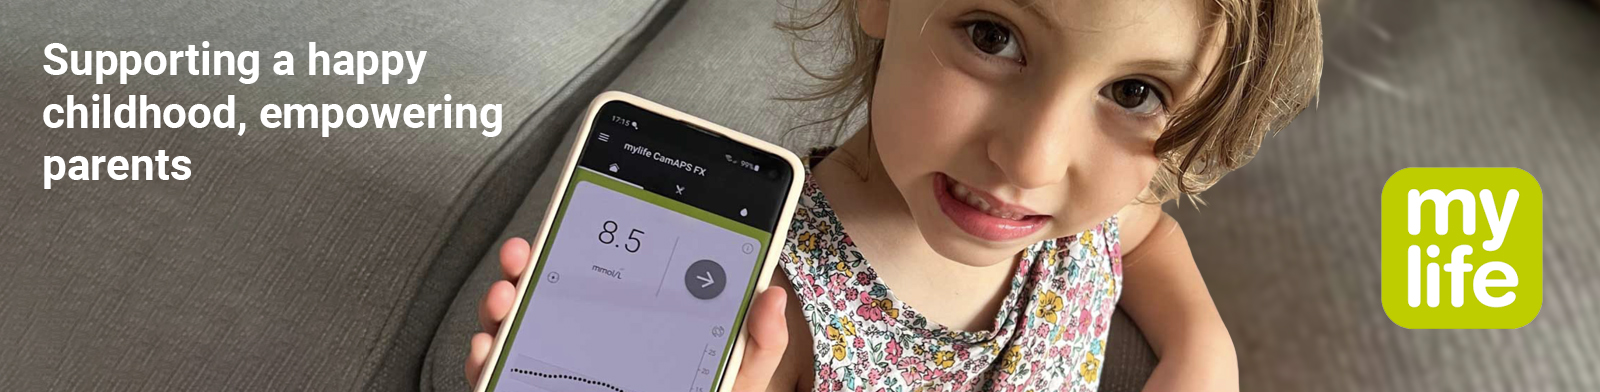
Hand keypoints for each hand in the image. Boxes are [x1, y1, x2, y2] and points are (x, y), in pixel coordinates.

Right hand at [466, 237, 790, 391]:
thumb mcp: (733, 381)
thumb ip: (754, 344)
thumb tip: (773, 296)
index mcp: (636, 326)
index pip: (605, 277)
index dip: (584, 244)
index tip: (572, 221)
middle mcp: (590, 342)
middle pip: (550, 295)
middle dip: (528, 268)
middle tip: (523, 256)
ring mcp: (558, 369)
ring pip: (518, 330)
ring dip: (501, 307)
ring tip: (503, 295)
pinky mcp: (534, 390)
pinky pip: (500, 377)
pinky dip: (485, 359)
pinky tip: (488, 347)